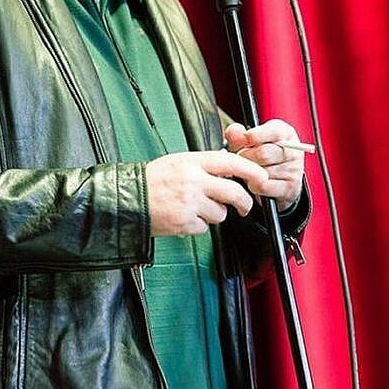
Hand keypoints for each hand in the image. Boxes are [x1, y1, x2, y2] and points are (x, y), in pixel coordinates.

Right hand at [145, 150, 269, 236]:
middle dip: (244, 202)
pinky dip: (199, 225)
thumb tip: (228, 164)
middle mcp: (193, 181)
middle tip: (244, 206)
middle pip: (233, 192)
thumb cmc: (152, 180)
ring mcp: (189, 203)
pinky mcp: (184, 222)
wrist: (127, 198)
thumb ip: (204, 164)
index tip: (261, 177)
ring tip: (197, 209)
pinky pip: (205, 227)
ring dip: (215, 214)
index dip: (251, 170)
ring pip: (220, 213)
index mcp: (192, 162)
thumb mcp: (178, 161)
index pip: (230, 163)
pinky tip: (185, 217)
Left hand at [224, 120, 304, 210]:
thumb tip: (234, 132)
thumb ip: (238, 134)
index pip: (274, 131)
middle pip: (264, 154)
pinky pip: (263, 186)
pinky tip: (254, 181)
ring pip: (262, 172)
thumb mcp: (249, 141)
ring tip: (250, 170)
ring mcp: (294, 170)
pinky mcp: (290, 188)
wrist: (275, 179)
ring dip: (250, 173)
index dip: (256, 135)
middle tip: (243, 158)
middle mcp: (293, 150)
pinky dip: (254, 185)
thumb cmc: (260, 155)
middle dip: (247, 157)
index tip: (246, 138)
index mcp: (284, 132)